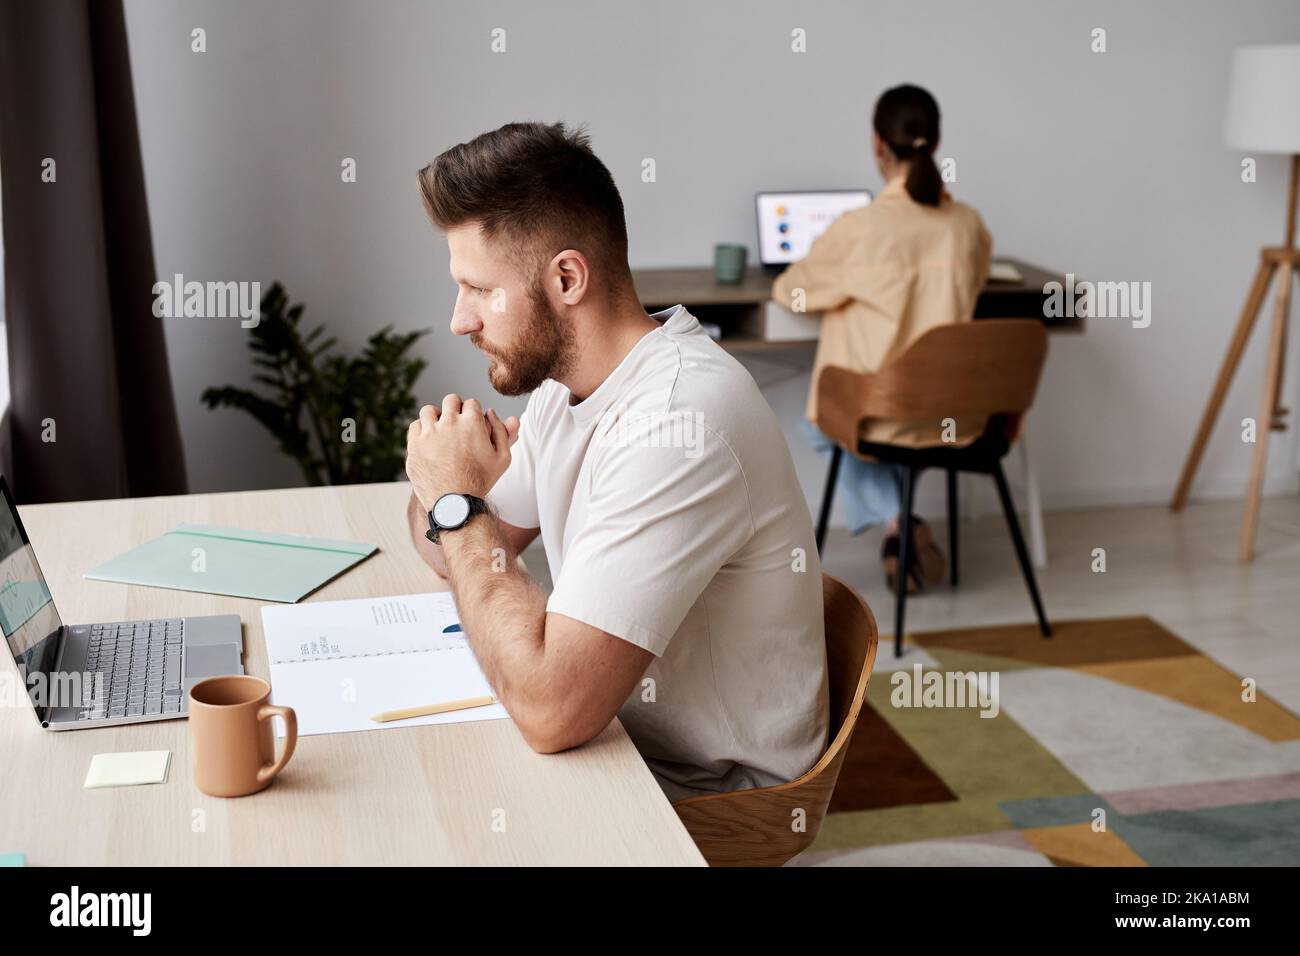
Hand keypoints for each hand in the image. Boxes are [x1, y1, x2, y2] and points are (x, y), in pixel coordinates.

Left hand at [405, 394, 519, 510]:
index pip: (471, 403)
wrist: (455, 503)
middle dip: (456, 409)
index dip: (473, 413)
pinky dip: (422, 430)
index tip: (472, 424)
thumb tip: (492, 412)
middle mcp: (450, 422)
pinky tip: (429, 441)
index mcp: (472, 422)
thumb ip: (503, 431)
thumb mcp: (503, 458)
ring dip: (436, 417)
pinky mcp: (414, 444)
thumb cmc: (481, 481)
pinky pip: (415, 426)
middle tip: (457, 424)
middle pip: (451, 400)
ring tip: (441, 431)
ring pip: (429, 410)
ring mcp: (429, 432)